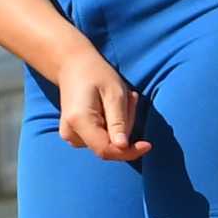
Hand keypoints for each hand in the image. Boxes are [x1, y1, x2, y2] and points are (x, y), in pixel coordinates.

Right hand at [56, 47, 151, 161]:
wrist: (73, 65)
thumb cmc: (96, 74)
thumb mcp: (114, 93)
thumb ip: (118, 122)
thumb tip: (123, 147)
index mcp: (78, 121)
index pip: (105, 150)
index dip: (128, 152)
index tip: (147, 145)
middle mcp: (70, 133)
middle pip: (109, 145)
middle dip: (126, 128)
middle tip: (131, 100)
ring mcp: (70, 136)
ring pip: (107, 142)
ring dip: (121, 125)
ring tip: (120, 100)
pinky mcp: (74, 135)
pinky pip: (101, 138)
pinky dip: (112, 125)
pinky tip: (111, 106)